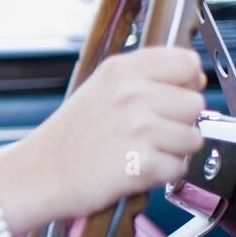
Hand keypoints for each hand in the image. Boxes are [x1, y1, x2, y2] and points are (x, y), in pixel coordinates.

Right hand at [16, 46, 206, 223]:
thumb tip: (195, 81)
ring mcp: (139, 128)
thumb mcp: (100, 89)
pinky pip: (180, 168)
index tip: (173, 95)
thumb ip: (144, 78)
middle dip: (179, 122)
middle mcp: (132, 94)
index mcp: (121, 70)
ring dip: (173, 150)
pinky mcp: (144, 163)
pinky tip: (135, 168)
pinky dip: (162, 175)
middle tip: (146, 132)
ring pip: (193, 138)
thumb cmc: (68, 137)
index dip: (186, 82)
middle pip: (195, 103)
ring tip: (139, 151)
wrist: (39, 174)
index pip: (186, 61)